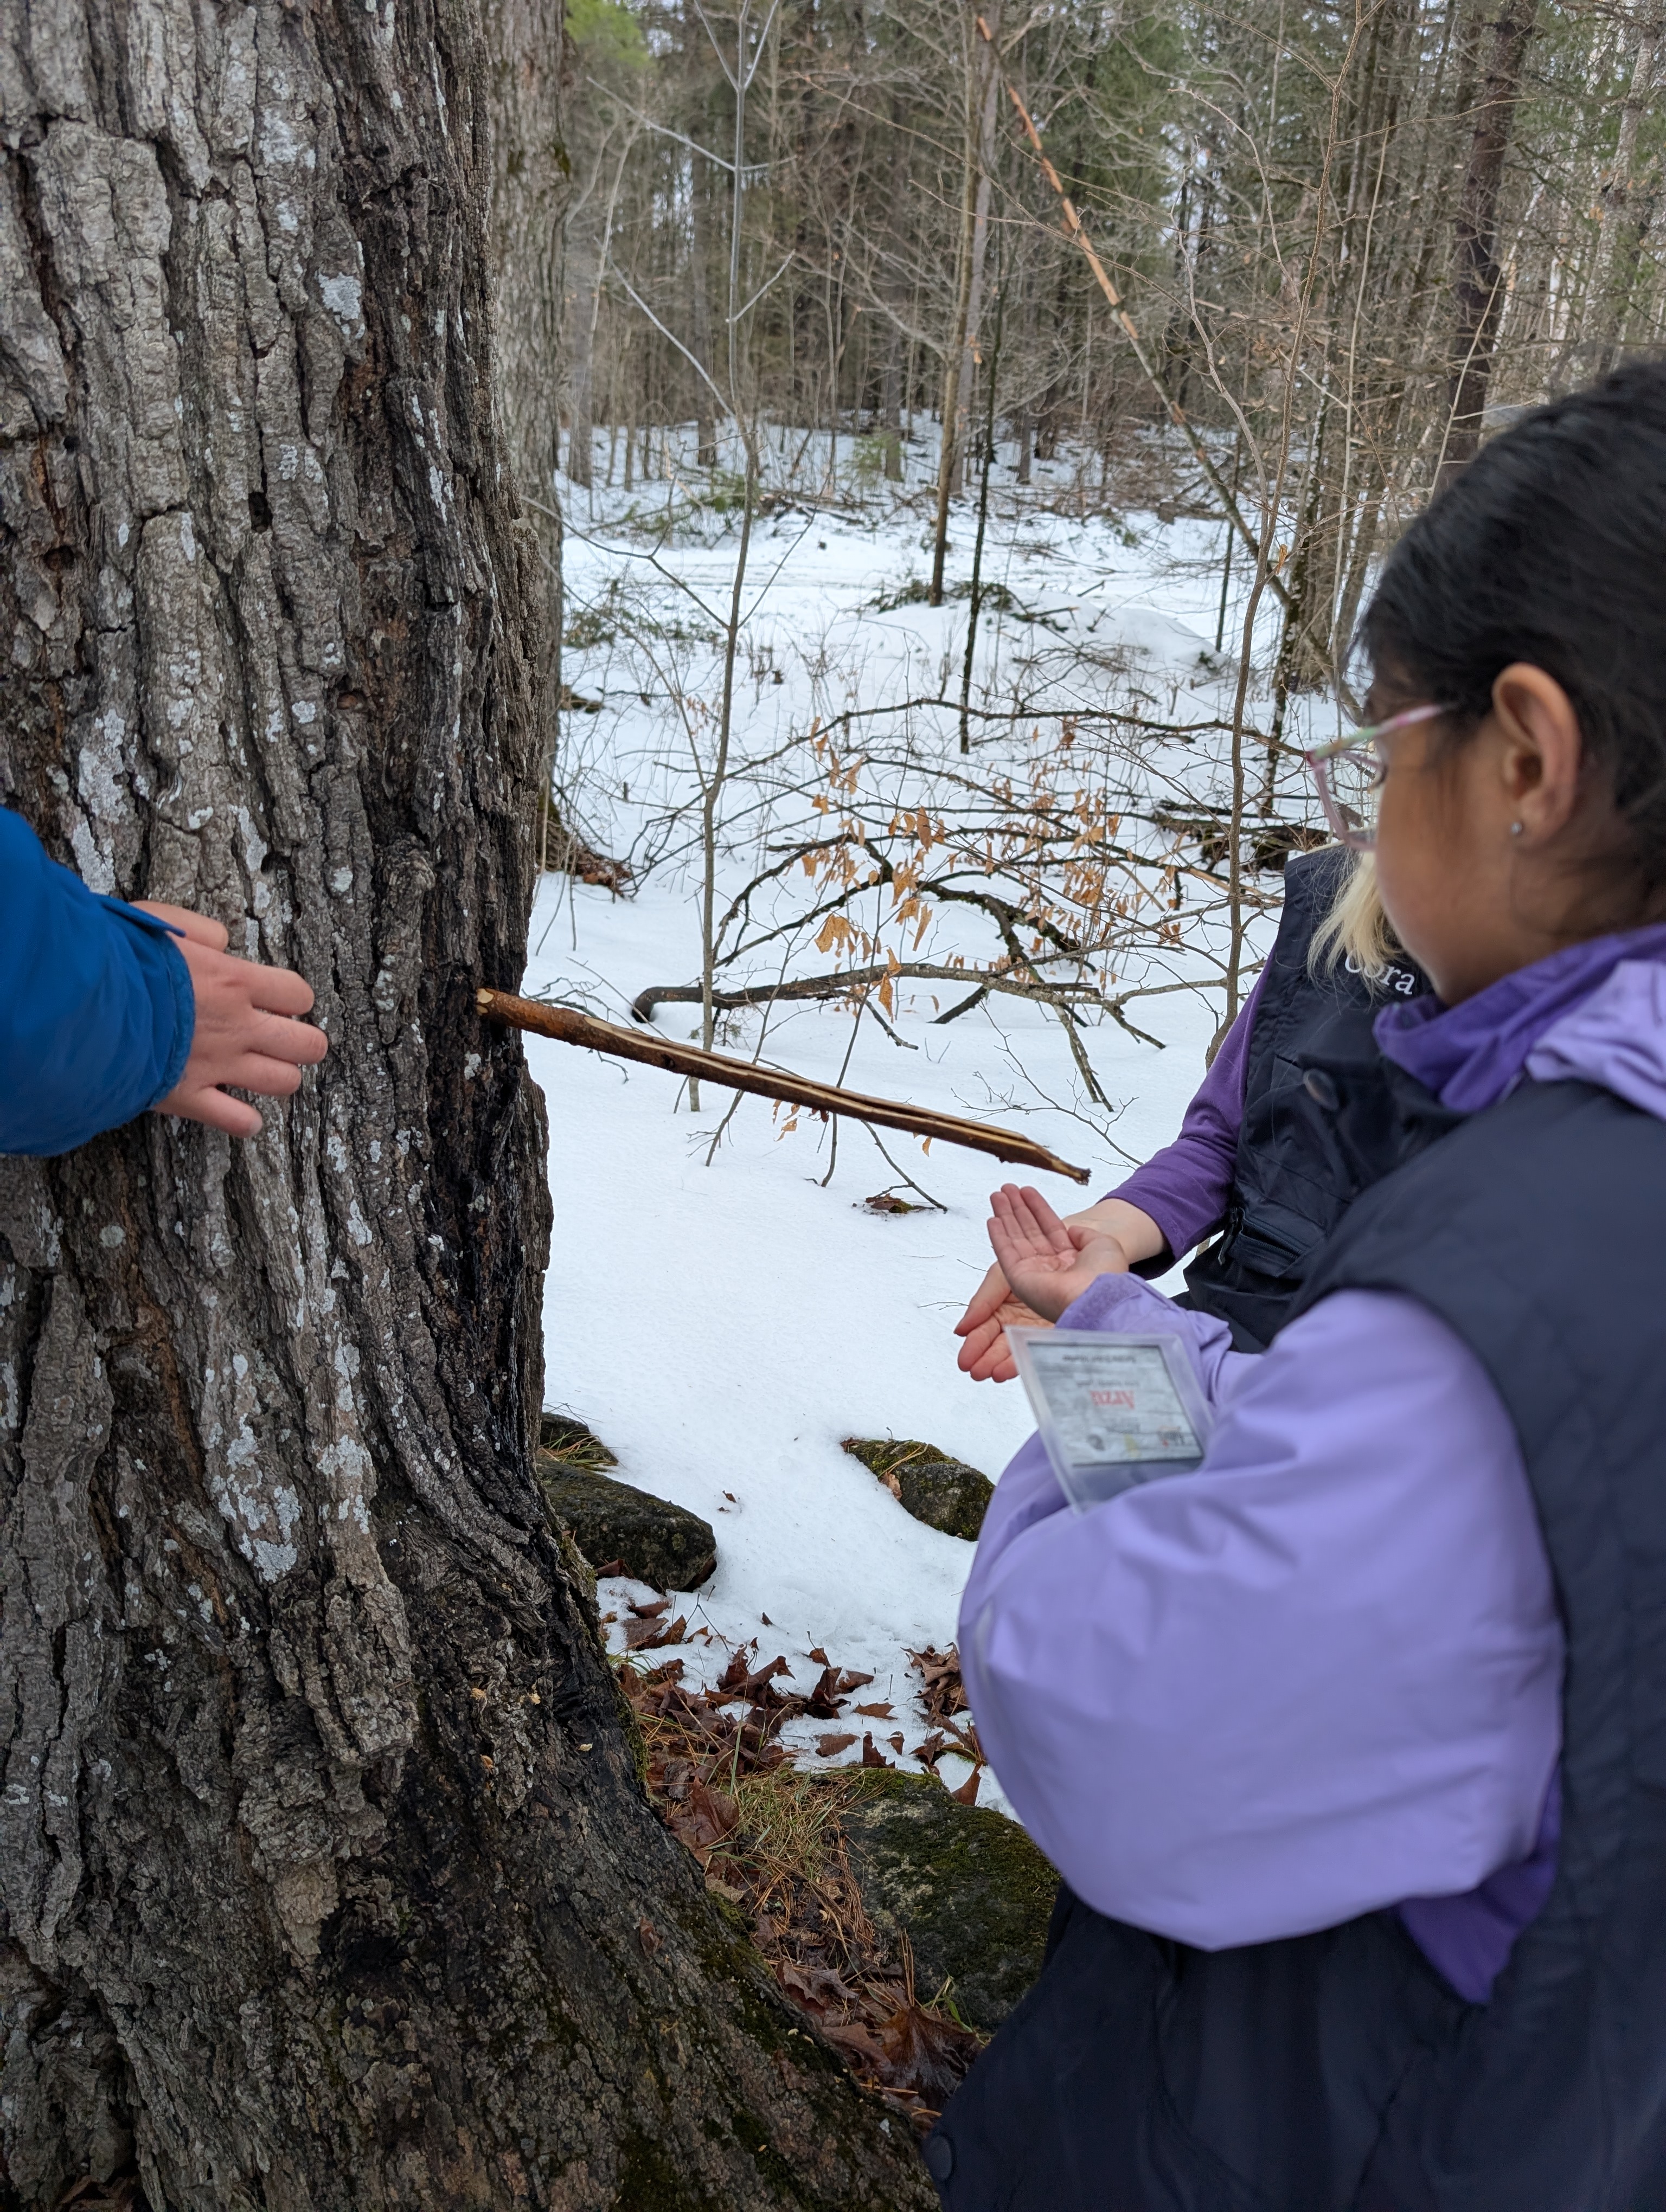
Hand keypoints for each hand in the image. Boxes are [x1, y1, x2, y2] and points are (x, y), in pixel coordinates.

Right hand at [134, 902, 327, 1136]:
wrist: (81, 1003)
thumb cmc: (115, 959)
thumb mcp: (159, 921)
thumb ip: (200, 930)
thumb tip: (222, 942)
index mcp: (233, 981)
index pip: (297, 993)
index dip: (292, 1000)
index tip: (277, 1002)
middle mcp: (237, 1026)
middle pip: (307, 1044)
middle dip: (302, 1043)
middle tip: (281, 1040)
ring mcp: (218, 1065)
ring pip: (283, 1082)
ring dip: (277, 1078)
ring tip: (259, 1072)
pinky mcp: (189, 1096)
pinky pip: (237, 1121)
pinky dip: (243, 1121)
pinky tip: (240, 1115)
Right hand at [954, 1262, 1050, 1382]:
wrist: (1072, 1251)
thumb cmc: (1039, 1255)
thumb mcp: (1000, 1274)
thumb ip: (982, 1300)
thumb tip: (963, 1328)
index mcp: (1004, 1302)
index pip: (985, 1326)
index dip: (975, 1341)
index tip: (967, 1356)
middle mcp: (1020, 1316)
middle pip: (998, 1341)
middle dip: (983, 1356)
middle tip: (972, 1367)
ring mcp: (1037, 1325)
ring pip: (1015, 1348)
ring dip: (997, 1362)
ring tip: (986, 1371)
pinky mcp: (1055, 1331)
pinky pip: (1037, 1349)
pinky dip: (1021, 1360)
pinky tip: (1008, 1368)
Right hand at [984, 1184, 1130, 1324]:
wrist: (1096, 1298)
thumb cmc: (1106, 1276)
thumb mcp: (1103, 1244)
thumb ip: (1085, 1235)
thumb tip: (1072, 1230)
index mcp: (1072, 1259)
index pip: (1050, 1227)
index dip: (1038, 1208)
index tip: (1027, 1191)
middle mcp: (1052, 1266)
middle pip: (1029, 1230)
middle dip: (1017, 1208)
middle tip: (1006, 1189)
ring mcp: (1035, 1272)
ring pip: (1015, 1238)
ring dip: (1005, 1215)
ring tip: (997, 1194)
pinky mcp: (1020, 1279)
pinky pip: (1005, 1253)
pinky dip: (998, 1236)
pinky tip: (993, 1219)